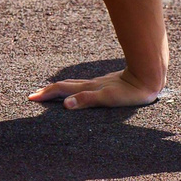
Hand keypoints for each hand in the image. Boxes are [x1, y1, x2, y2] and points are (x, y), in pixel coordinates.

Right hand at [30, 68, 162, 109]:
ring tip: (50, 93)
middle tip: (33, 96)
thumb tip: (65, 104)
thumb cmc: (132, 91)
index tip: (31, 97)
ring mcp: (99, 83)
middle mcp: (92, 85)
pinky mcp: (108, 84)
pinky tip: (78, 92)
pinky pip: (85, 87)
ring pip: (74, 85)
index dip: (47, 94)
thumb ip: (87, 100)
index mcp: (89, 88)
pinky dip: (74, 89)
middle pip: (65, 86)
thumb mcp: (109, 99)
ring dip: (60, 89)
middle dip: (48, 91)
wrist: (149, 76)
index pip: (62, 90)